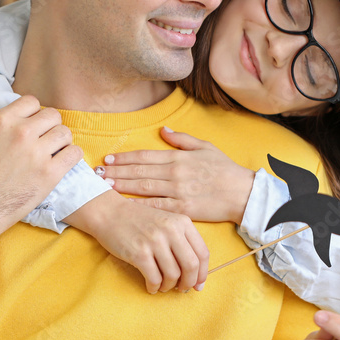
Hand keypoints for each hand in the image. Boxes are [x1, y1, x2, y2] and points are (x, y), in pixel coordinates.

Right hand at [0, 78, 83, 275]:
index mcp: (1, 121)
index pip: (32, 101)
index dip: (32, 112)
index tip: (29, 126)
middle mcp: (21, 133)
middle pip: (53, 115)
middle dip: (49, 126)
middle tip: (41, 140)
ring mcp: (37, 154)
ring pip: (65, 133)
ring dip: (61, 141)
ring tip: (51, 152)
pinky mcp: (50, 174)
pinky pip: (74, 153)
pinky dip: (71, 156)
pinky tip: (60, 163)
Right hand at [66, 189, 209, 293]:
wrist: (109, 212)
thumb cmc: (139, 221)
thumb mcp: (167, 222)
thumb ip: (182, 242)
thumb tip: (196, 274)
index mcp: (182, 222)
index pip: (203, 253)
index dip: (203, 273)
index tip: (199, 284)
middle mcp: (171, 230)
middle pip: (191, 266)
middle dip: (189, 283)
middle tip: (182, 289)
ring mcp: (155, 241)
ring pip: (173, 275)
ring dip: (169, 286)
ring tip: (163, 286)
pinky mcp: (139, 253)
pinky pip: (154, 278)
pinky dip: (154, 287)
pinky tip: (151, 286)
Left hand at [98, 127, 254, 224]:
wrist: (243, 193)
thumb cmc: (225, 169)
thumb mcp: (206, 147)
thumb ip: (182, 139)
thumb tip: (163, 129)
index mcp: (179, 157)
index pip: (144, 156)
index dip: (124, 158)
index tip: (108, 159)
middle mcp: (175, 173)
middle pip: (139, 171)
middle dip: (116, 172)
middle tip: (96, 174)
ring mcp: (178, 192)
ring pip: (144, 188)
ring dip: (122, 186)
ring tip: (104, 186)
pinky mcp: (183, 209)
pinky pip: (157, 207)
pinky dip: (140, 206)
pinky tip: (125, 205)